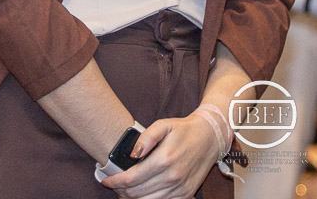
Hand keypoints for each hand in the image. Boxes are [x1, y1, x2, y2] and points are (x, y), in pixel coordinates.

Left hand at [101, 115, 219, 198]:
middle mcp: (172, 177)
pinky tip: (143, 194)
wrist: (210, 137)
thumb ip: (146, 138)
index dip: (114, 182)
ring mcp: (179, 188)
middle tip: (115, 185)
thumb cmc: (184, 130)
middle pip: (136, 193)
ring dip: (132, 198)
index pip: (131, 179)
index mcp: (164, 159)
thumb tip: (132, 154)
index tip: (106, 181)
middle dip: (120, 191)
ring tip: (126, 190)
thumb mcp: (164, 125)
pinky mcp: (185, 194)